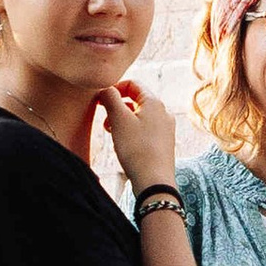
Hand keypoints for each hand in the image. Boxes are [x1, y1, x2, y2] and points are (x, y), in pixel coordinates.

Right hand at [97, 80, 177, 199]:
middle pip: (136, 100)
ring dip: (122, 120)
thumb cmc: (136, 149)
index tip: (100, 101)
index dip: (114, 89)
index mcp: (155, 102)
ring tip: (111, 133)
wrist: (154, 181)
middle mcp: (164, 112)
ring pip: (139, 116)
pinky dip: (130, 131)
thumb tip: (106, 87)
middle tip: (104, 121)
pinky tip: (122, 144)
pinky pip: (144, 129)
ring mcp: (165, 128)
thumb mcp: (119, 119)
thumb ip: (111, 98)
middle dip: (117, 107)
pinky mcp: (163, 143)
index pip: (133, 84)